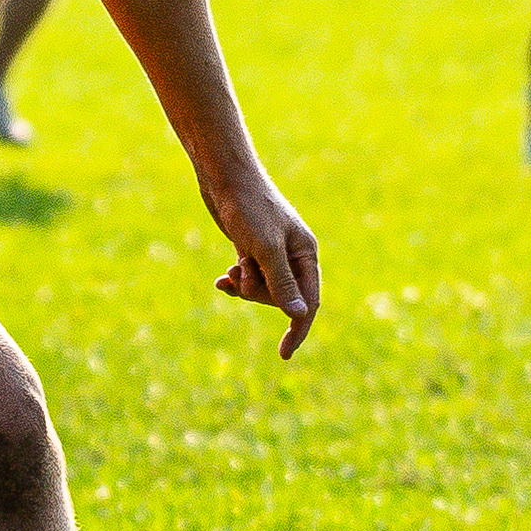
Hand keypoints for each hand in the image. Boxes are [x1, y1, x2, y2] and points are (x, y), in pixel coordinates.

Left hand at [202, 170, 321, 358]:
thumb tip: (299, 315)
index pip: (308, 302)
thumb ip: (282, 283)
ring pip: (261, 290)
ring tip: (233, 269)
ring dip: (245, 286)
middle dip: (259, 295)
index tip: (284, 354)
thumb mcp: (265, 250)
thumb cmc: (248, 208)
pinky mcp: (252, 249)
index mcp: (306, 254)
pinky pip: (247, 278)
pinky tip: (221, 280)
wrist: (224, 177)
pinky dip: (235, 281)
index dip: (298, 329)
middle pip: (282, 298)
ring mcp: (272, 253)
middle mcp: (293, 255)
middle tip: (243, 274)